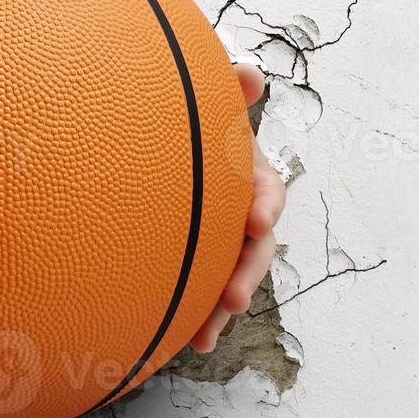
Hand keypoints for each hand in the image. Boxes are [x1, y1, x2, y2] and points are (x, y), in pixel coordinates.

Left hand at [188, 63, 285, 352]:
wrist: (153, 150)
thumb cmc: (189, 126)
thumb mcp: (206, 107)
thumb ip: (224, 90)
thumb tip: (248, 74)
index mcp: (248, 175)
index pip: (264, 190)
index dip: (264, 203)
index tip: (256, 218)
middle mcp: (241, 212)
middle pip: (254, 247)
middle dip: (246, 273)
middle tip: (232, 296)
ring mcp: (222, 241)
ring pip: (231, 277)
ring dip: (223, 305)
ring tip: (209, 331)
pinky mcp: (198, 262)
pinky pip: (203, 291)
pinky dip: (201, 316)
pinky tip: (191, 343)